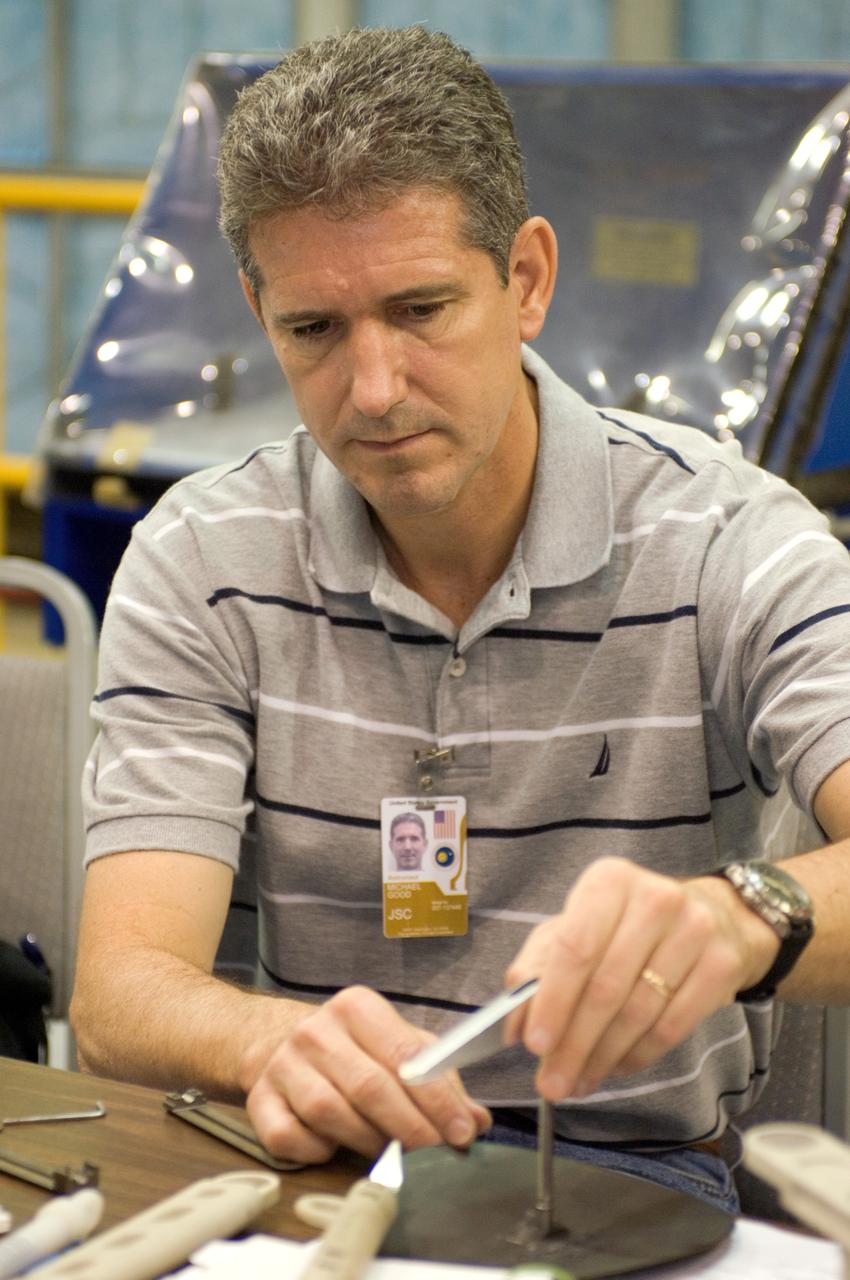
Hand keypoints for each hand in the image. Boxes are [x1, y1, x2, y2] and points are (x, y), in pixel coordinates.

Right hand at [241, 985, 491, 1163]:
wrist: (277, 1042)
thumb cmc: (353, 1049)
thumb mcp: (399, 1048)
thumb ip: (441, 1081)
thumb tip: (476, 1120)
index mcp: (357, 1007)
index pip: (405, 1054)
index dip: (437, 1099)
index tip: (460, 1132)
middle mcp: (317, 1030)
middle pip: (369, 1086)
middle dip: (409, 1127)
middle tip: (433, 1154)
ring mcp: (283, 1064)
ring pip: (329, 1112)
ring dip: (367, 1141)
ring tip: (389, 1153)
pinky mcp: (259, 1099)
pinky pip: (289, 1136)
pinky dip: (315, 1150)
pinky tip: (333, 1147)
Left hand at [504, 857, 778, 1101]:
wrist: (717, 916)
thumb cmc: (629, 924)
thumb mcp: (575, 928)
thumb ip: (537, 970)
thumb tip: (515, 1025)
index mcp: (609, 881)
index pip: (574, 949)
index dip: (553, 1002)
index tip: (534, 1046)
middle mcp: (655, 899)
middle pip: (606, 988)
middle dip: (574, 1044)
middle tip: (553, 1083)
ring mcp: (695, 931)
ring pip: (638, 1013)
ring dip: (602, 1057)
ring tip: (580, 1081)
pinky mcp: (722, 965)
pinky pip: (672, 1027)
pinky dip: (638, 1055)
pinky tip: (616, 1066)